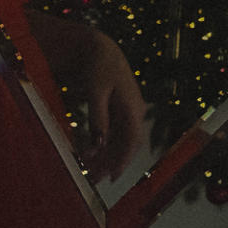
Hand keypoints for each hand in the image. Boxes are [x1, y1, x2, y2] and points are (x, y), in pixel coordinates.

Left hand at [77, 30, 147, 179]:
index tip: (112, 177)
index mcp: (133, 107)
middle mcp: (134, 112)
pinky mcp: (119, 110)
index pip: (132, 141)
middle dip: (112, 163)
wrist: (99, 48)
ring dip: (108, 156)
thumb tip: (99, 145)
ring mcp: (128, 111)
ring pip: (120, 141)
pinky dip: (104, 145)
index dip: (123, 161)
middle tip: (95, 180)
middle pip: (126, 144)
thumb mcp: (95, 90)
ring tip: (92, 172)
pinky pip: (114, 133)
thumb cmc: (98, 66)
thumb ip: (98, 118)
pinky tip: (92, 155)